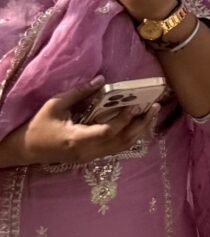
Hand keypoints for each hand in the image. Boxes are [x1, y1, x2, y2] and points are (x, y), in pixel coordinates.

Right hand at [0, 81, 154, 168]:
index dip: (124, 119)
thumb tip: (102, 79)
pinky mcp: (92, 156)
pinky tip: (139, 123)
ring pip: (122, 146)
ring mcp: (90, 156)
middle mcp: (87, 151)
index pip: (107, 131)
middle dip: (141, 124)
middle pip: (122, 141)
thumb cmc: (39, 126)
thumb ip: (79, 93)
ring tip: (152, 113)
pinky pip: (116, 148)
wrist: (27, 149)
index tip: (135, 104)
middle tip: (155, 106)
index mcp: (77, 138)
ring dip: (139, 130)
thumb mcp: (55, 105)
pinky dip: (130, 136)